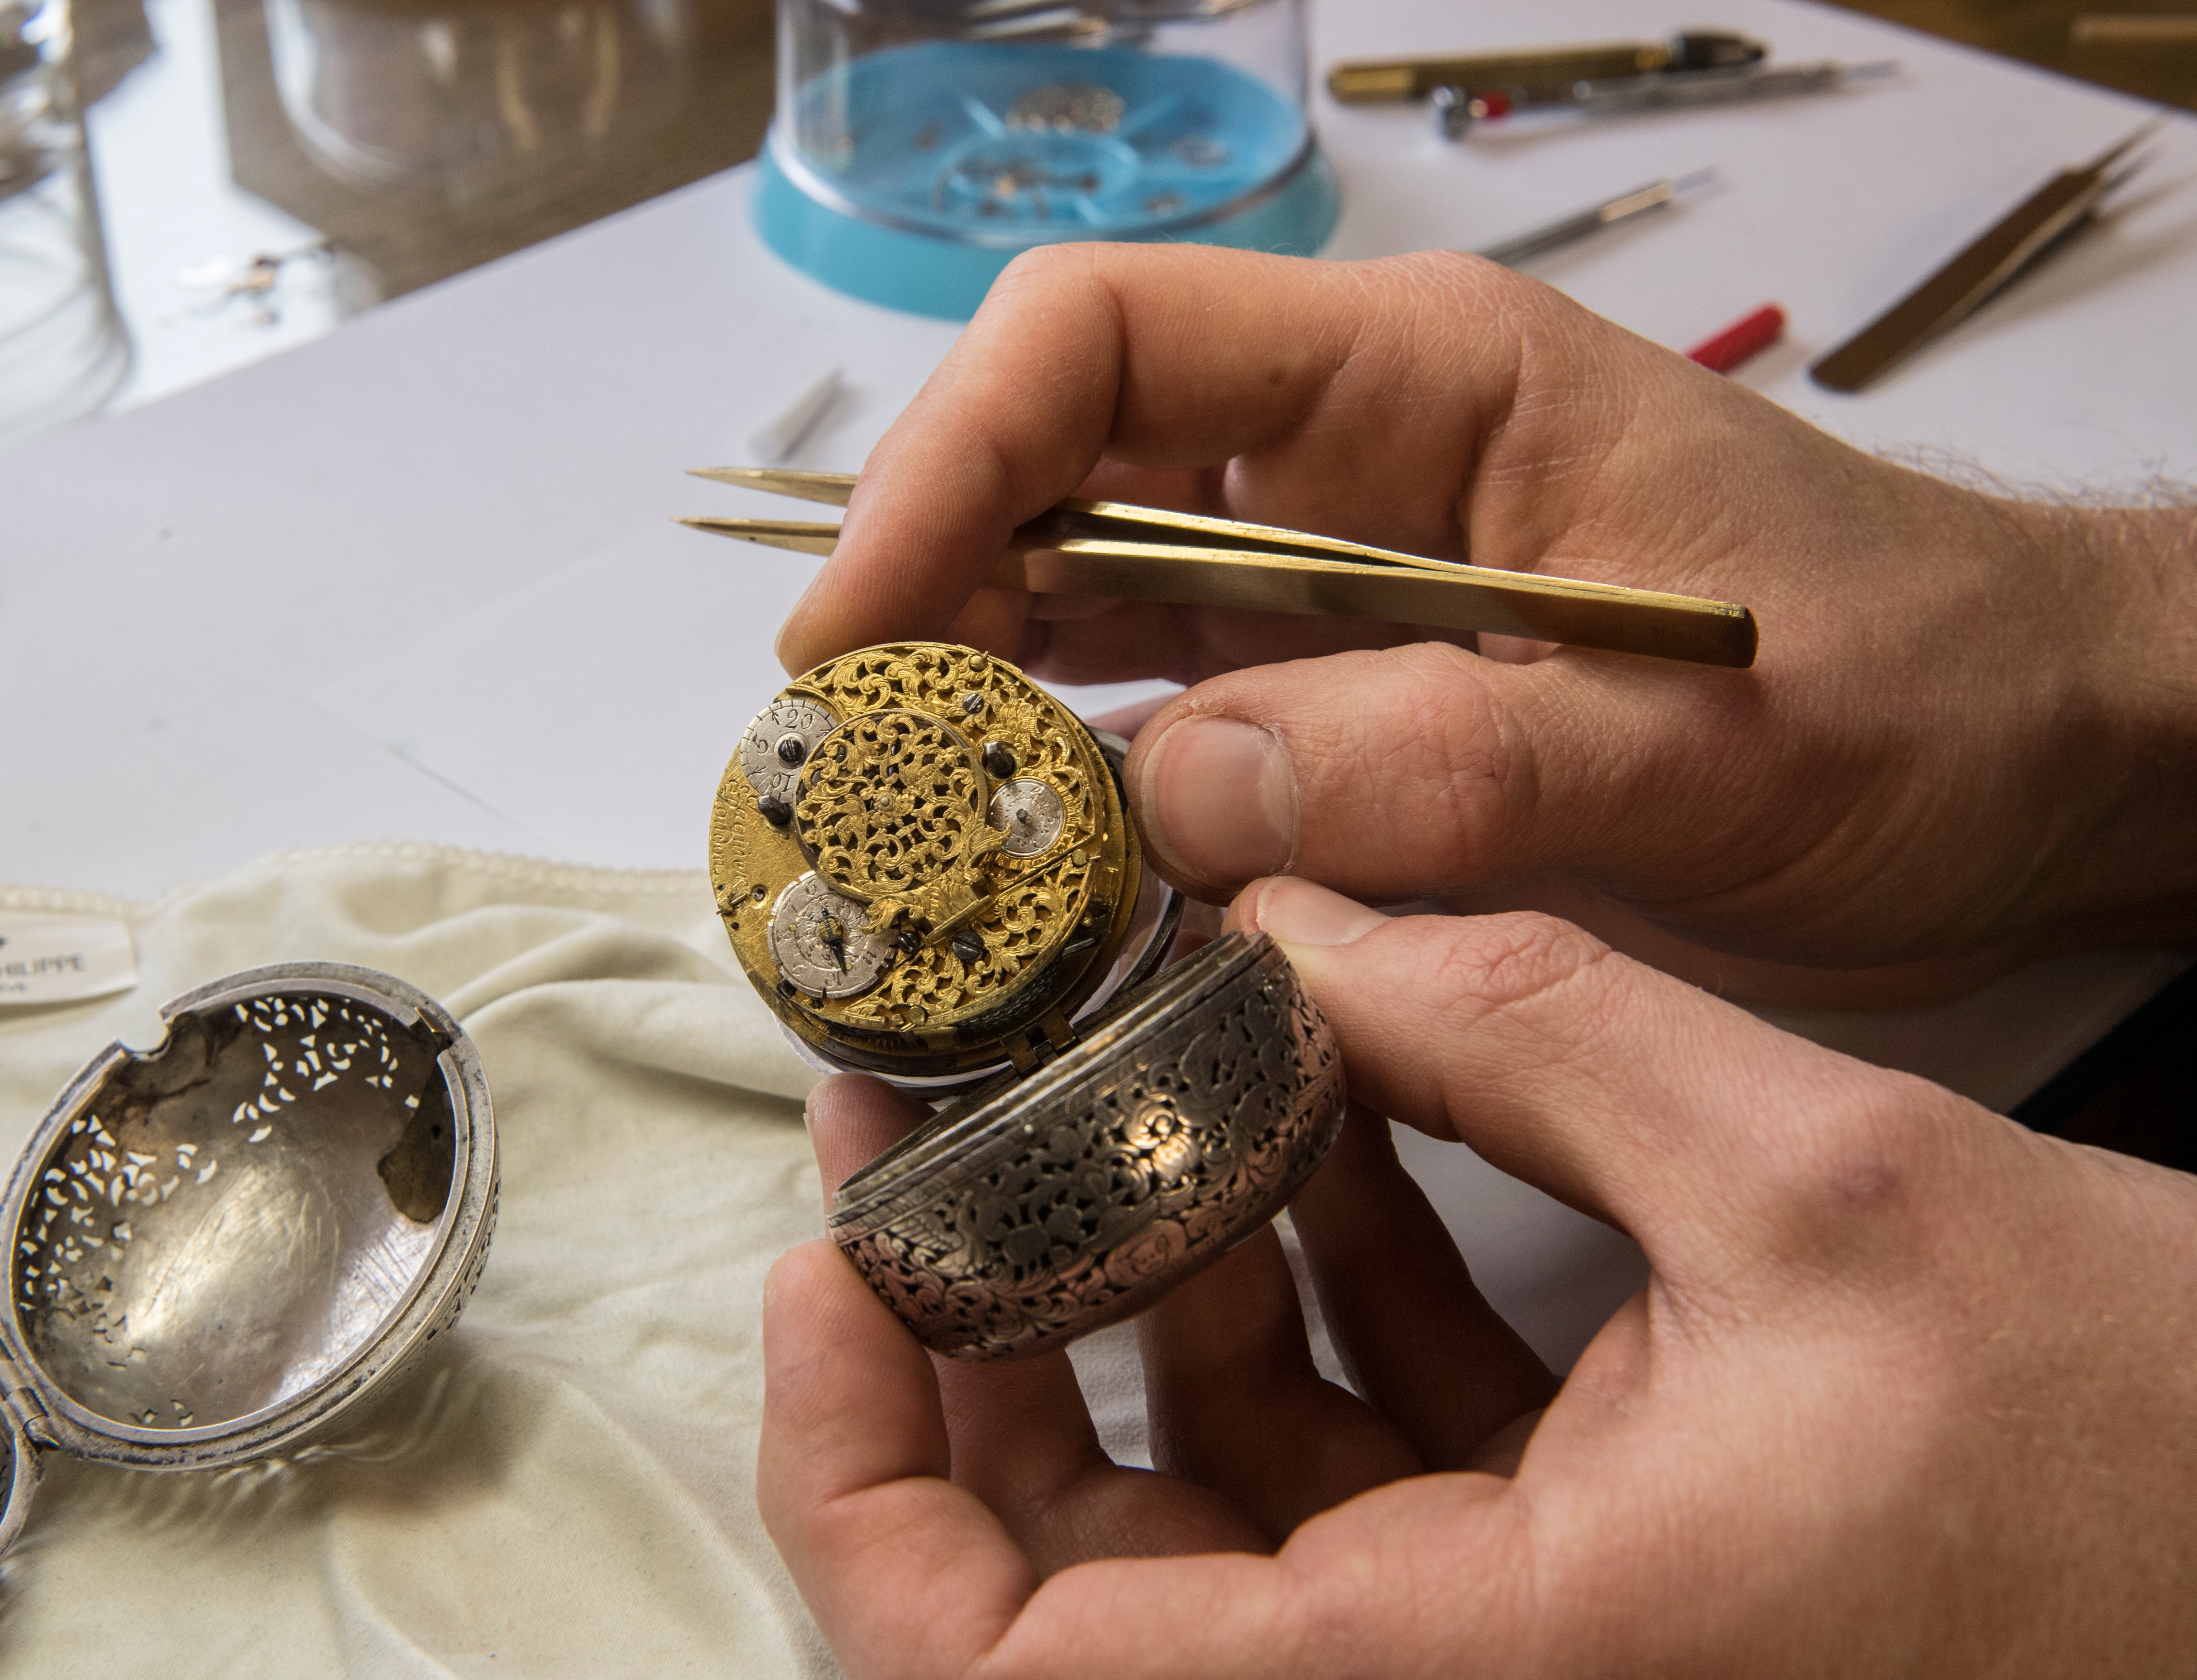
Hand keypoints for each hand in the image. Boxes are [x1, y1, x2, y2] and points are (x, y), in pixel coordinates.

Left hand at [758, 878, 2196, 1677]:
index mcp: (1475, 1671)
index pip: (1016, 1672)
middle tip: (936, 1127)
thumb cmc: (2130, 1449)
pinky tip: (1322, 1119)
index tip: (845, 1262)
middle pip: (1074, 1577)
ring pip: (1208, 1498)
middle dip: (985, 1340)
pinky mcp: (1556, 1583)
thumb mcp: (1820, 1184)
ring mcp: (1495, 1649)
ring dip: (1150, 1280)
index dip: (865, 1481)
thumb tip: (1294, 907)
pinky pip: (1353, 1459)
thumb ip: (1525, 1025)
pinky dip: (1310, 1292)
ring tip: (1125, 1072)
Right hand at [776, 246, 2196, 1002]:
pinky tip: (1036, 889)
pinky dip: (1086, 800)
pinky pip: (1170, 728)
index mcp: (1416, 383)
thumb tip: (1165, 796)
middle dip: (925, 604)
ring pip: (1087, 611)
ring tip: (901, 846)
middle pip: (1054, 475)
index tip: (859, 627)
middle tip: (848, 775)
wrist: (2032, 759)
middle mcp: (1344, 466)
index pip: (1102, 343)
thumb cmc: (1914, 693)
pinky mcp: (1356, 706)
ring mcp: (1339, 589)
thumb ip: (1440, 756)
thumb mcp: (1697, 738)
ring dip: (984, 713)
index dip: (949, 463)